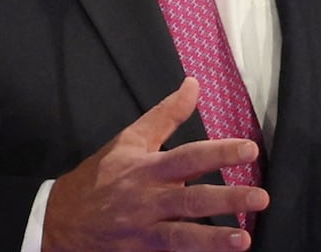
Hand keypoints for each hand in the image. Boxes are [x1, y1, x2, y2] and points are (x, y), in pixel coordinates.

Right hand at [43, 77, 268, 250]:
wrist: (59, 219)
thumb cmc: (100, 176)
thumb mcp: (129, 140)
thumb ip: (165, 115)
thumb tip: (193, 84)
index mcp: (147, 168)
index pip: (189, 157)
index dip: (219, 153)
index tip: (249, 149)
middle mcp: (147, 199)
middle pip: (191, 199)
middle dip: (227, 198)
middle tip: (261, 196)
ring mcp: (144, 230)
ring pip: (182, 236)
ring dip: (214, 239)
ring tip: (244, 240)